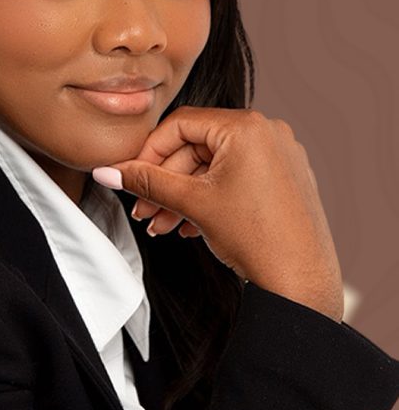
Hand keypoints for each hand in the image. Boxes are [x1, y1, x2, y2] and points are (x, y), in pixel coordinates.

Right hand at [93, 106, 343, 318]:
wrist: (300, 284)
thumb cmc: (257, 239)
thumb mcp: (192, 203)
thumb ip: (146, 182)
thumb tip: (108, 171)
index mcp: (247, 127)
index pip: (180, 125)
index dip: (149, 153)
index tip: (130, 176)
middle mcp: (268, 133)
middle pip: (196, 148)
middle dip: (165, 183)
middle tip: (144, 210)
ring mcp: (280, 156)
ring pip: (214, 166)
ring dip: (183, 195)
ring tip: (162, 226)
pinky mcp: (285, 178)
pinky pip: (236, 177)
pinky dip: (209, 198)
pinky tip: (190, 226)